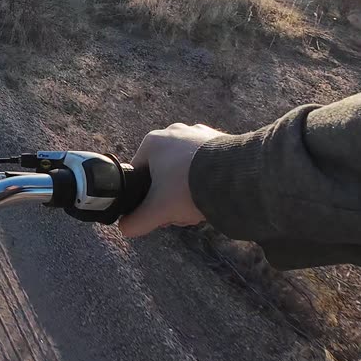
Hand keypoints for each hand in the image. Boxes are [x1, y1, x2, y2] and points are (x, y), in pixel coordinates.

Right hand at [118, 123, 223, 237]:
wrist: (234, 176)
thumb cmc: (189, 187)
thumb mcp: (157, 210)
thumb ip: (136, 221)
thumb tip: (126, 228)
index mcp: (152, 142)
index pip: (138, 173)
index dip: (145, 197)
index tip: (158, 211)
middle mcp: (173, 131)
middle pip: (163, 173)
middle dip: (170, 196)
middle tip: (180, 211)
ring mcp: (198, 133)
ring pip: (184, 168)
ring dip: (189, 189)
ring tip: (199, 204)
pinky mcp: (219, 139)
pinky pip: (205, 162)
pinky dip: (206, 178)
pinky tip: (214, 192)